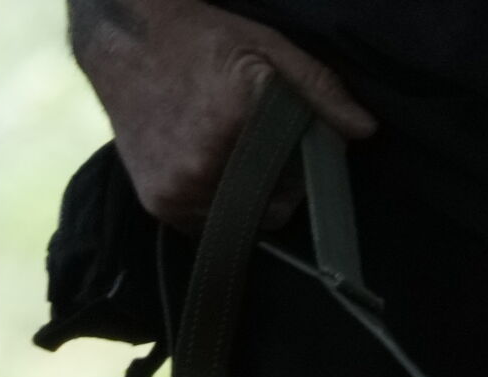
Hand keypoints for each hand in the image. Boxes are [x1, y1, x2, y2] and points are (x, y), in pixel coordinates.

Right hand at [66, 0, 373, 226]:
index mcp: (238, 119)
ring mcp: (178, 188)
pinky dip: (217, 205)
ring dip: (248, 198)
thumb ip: (319, 88)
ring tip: (231, 152)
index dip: (306, 166)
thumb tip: (365, 130)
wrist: (123, 41)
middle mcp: (205, 162)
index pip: (303, 176)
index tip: (297, 145)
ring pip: (243, 221)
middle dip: (280, 185)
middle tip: (262, 147)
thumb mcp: (266, 49)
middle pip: (275, 207)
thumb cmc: (200, 39)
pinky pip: (209, 225)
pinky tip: (207, 167)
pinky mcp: (159, 203)